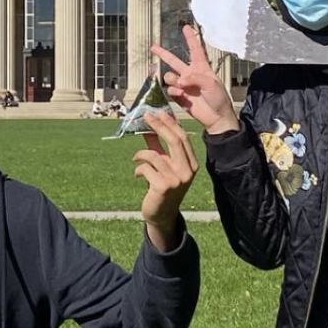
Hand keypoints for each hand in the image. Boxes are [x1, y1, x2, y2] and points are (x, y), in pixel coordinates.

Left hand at [134, 111, 198, 251]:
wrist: (161, 215)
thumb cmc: (162, 187)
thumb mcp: (163, 166)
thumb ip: (157, 148)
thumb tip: (148, 128)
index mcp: (191, 164)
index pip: (182, 138)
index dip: (170, 124)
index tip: (158, 113)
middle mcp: (187, 171)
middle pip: (174, 141)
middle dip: (159, 126)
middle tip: (146, 117)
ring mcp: (176, 180)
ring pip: (155, 155)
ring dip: (141, 154)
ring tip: (136, 159)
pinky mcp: (163, 187)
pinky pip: (146, 168)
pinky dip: (139, 169)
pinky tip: (138, 175)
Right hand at [152, 25, 238, 135]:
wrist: (216, 117)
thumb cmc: (219, 99)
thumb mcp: (212, 84)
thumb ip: (196, 78)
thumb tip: (180, 80)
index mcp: (201, 68)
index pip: (195, 50)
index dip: (190, 38)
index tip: (185, 27)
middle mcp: (190, 75)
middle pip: (174, 61)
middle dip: (162, 53)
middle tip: (152, 46)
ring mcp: (184, 86)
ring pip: (169, 76)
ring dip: (172, 79)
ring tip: (181, 85)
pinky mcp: (179, 97)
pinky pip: (170, 90)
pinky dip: (174, 91)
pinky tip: (182, 95)